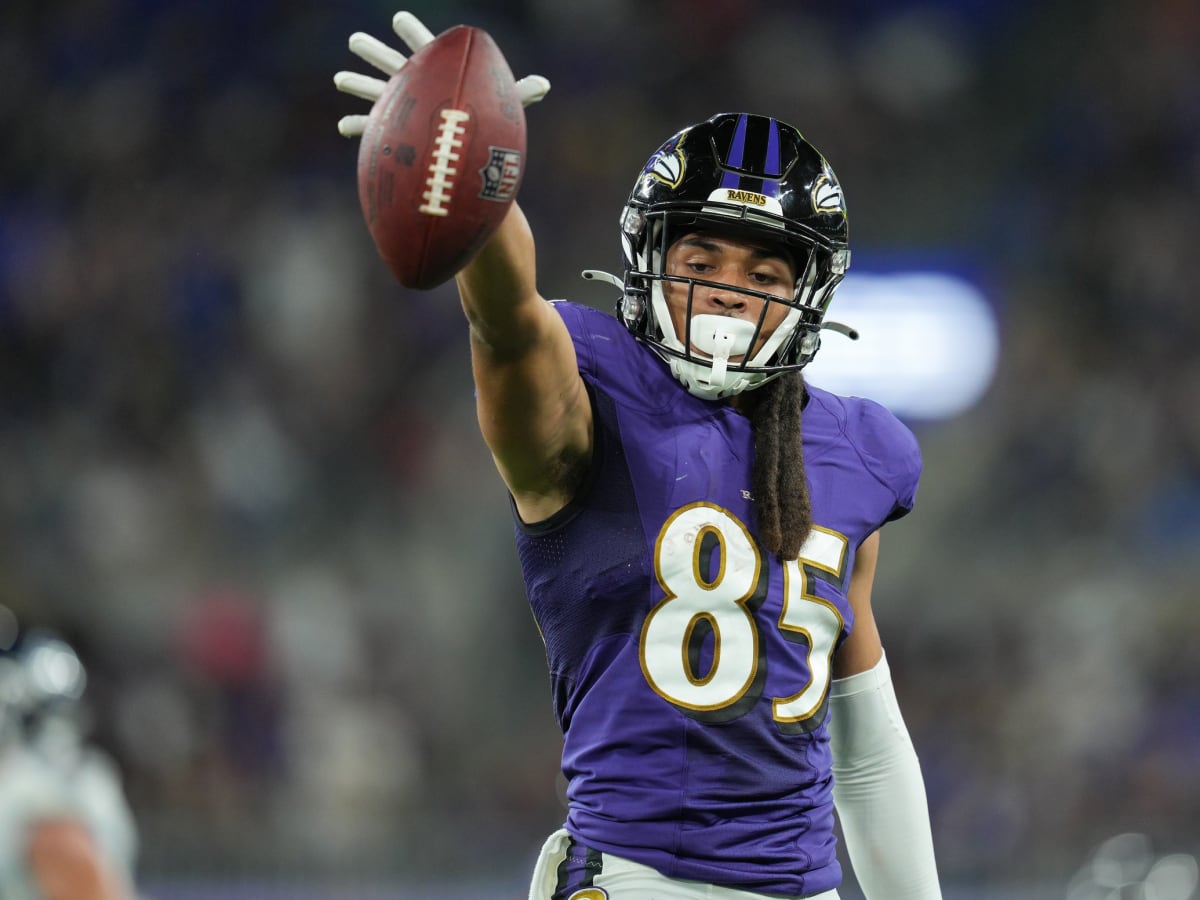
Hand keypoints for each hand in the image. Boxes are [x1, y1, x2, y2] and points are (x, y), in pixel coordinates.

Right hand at [333, 11, 550, 137]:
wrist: (468, 151)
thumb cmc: (487, 122)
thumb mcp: (504, 105)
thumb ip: (521, 92)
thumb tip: (546, 85)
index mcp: (440, 73)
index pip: (425, 48)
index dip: (414, 33)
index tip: (399, 19)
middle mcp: (418, 86)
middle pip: (392, 65)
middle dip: (374, 53)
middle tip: (355, 40)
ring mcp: (403, 108)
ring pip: (376, 93)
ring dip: (358, 85)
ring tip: (340, 78)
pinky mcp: (396, 133)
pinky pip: (373, 130)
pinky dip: (359, 128)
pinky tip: (343, 127)